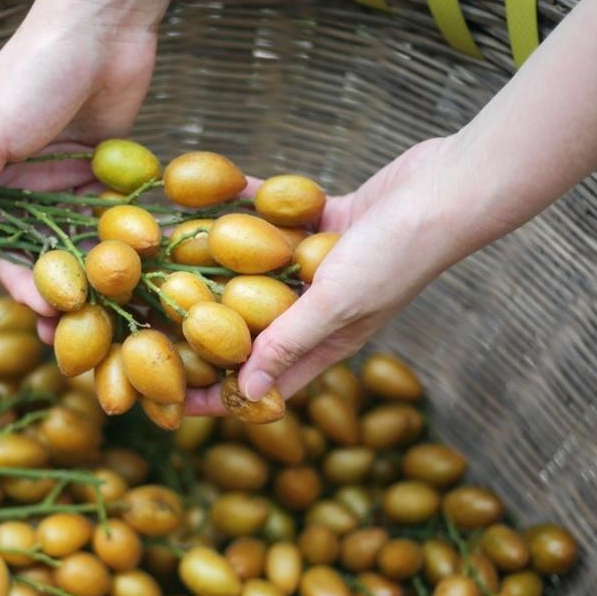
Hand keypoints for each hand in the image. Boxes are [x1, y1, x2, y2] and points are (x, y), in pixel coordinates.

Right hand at [0, 0, 157, 306]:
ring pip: (49, 243)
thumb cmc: (38, 70)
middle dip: (22, 285)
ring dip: (64, 278)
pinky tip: (117, 273)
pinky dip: (100, 247)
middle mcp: (3, 178)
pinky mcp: (90, 174)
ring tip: (87, 310)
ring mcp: (47, 178)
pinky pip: (89, 222)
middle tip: (51, 313)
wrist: (105, 26)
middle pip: (2, 248)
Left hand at [187, 136, 471, 412]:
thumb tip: (246, 394)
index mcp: (328, 342)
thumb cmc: (397, 255)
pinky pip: (275, 215)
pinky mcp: (327, 220)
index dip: (217, 397)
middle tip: (147, 328)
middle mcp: (322, 307)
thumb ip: (289, 343)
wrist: (449, 191)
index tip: (169, 404)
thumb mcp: (336, 305)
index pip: (263, 383)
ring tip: (162, 256)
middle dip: (202, 331)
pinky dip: (246, 205)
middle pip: (250, 328)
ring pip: (256, 269)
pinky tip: (206, 191)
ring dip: (214, 261)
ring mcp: (324, 263)